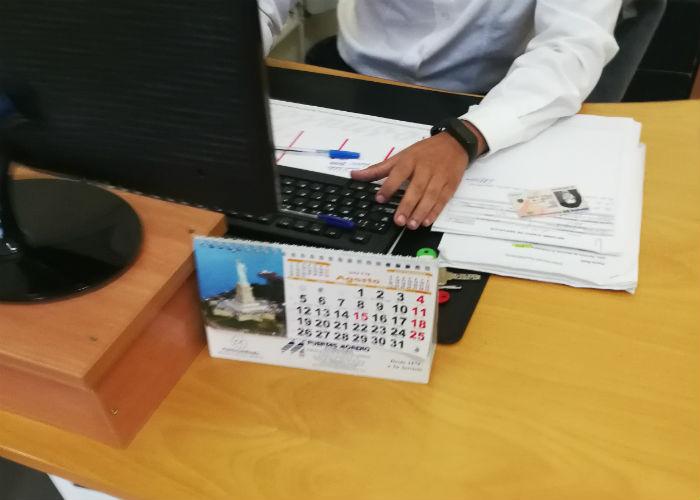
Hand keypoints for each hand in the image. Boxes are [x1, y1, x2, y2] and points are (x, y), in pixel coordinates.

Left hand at [351, 132, 470, 228]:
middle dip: (407, 205)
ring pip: (430, 196)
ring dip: (421, 212)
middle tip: (398, 221)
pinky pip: (443, 199)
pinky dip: (436, 211)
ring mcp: (439, 176)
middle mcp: (425, 168)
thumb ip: (378, 169)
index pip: (398, 174)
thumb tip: (354, 175)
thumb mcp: (401, 156)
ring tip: (412, 225)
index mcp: (410, 160)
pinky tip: (427, 221)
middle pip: (416, 188)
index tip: (380, 199)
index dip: (389, 186)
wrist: (455, 143)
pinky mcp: (451, 184)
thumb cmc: (424, 152)